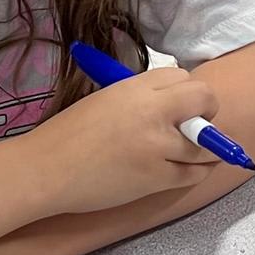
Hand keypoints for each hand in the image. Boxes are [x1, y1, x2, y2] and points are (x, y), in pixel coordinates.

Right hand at [35, 66, 222, 215]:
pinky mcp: (156, 178)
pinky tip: (195, 168)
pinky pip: (194, 173)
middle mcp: (151, 112)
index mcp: (134, 88)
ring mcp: (157, 147)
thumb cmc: (68, 134)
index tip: (182, 104)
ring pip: (206, 143)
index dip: (186, 91)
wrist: (45, 171)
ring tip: (204, 151)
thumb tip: (175, 104)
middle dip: (207, 111)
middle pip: (204, 101)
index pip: (183, 76)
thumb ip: (141, 98)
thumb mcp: (106, 99)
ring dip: (208, 147)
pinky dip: (198, 170)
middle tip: (197, 125)